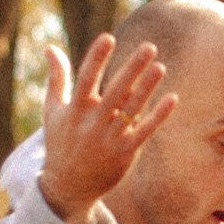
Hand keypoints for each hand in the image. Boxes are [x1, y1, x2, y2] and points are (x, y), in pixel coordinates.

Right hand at [37, 34, 177, 223]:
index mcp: (74, 110)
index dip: (97, 58)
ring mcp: (109, 139)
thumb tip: (51, 47)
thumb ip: (57, 78)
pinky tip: (172, 98)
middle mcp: (91, 123)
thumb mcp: (54, 110)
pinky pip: (144, 131)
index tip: (108, 37)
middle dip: (132, 68)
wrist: (68, 186)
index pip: (85, 78)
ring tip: (161, 66)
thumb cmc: (61, 141)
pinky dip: (158, 115)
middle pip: (115, 90)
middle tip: (149, 47)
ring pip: (132, 109)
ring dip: (148, 87)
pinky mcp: (125, 153)